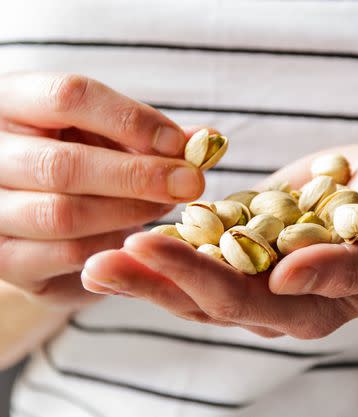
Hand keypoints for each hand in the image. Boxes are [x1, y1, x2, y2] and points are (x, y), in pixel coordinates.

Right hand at [0, 72, 205, 308]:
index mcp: (12, 101)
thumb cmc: (78, 156)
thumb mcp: (106, 132)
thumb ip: (151, 135)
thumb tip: (208, 141)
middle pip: (63, 164)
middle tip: (190, 183)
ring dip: (130, 212)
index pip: (69, 96)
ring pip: (63, 215)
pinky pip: (66, 256)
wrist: (31, 207)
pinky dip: (113, 247)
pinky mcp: (3, 260)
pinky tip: (137, 235)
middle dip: (139, 176)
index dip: (132, 120)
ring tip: (165, 206)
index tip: (179, 144)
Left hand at [82, 146, 357, 337]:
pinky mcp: (256, 232)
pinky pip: (209, 237)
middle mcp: (279, 297)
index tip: (143, 247)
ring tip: (97, 251)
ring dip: (150, 264)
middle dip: (152, 281)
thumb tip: (286, 279)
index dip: (192, 278)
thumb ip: (351, 269)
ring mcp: (264, 265)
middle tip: (97, 262)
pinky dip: (174, 234)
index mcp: (312, 309)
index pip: (243, 302)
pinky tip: (134, 222)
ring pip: (198, 272)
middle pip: (205, 297)